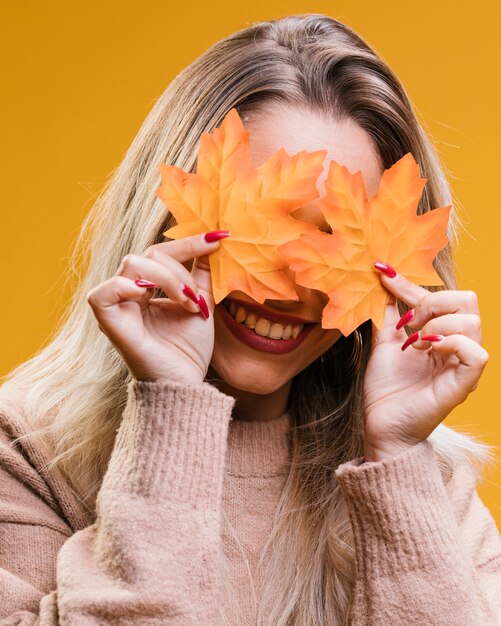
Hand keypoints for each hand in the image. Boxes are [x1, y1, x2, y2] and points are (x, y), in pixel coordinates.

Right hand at [86, 231, 229, 384]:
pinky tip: (152, 298)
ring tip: (187, 304)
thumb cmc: (189, 351)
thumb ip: (202, 275)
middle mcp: (130, 293)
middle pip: (150, 252)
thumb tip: (213, 242)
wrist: (184, 384)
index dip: (189, 243)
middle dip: (182, 265)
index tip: (219, 238)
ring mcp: (117, 305)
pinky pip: (106, 290)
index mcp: (149, 289)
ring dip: (168, 279)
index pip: (163, 253)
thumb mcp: (201, 304)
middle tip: (197, 294)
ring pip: (134, 263)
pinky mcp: (107, 320)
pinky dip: (129, 287)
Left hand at [362, 261, 488, 461]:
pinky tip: (426, 349)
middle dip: (431, 302)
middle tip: (407, 323)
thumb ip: (389, 314)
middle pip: (467, 300)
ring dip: (435, 324)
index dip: (412, 283)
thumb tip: (384, 282)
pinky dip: (449, 343)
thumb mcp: (384, 342)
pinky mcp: (465, 383)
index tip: (383, 274)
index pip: (441, 296)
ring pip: (471, 321)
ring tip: (412, 343)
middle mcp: (458, 347)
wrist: (381, 423)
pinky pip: (476, 352)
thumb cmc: (386, 388)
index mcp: (442, 334)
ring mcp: (463, 364)